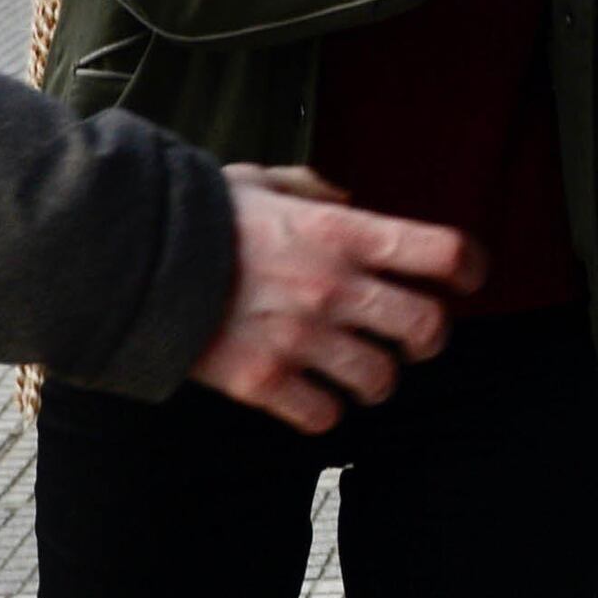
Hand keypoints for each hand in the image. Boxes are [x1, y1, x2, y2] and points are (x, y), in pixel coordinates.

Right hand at [189, 163, 478, 433]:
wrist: (129, 259)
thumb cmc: (195, 216)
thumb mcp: (259, 180)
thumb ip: (311, 188)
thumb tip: (348, 200)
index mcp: (340, 233)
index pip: (441, 253)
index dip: (468, 267)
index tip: (466, 278)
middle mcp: (332, 288)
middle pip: (428, 329)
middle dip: (429, 337)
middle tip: (413, 337)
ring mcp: (301, 340)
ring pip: (382, 381)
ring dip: (377, 379)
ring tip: (359, 371)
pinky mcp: (265, 382)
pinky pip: (325, 416)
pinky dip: (325, 410)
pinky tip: (312, 394)